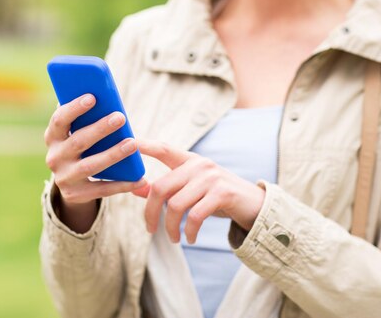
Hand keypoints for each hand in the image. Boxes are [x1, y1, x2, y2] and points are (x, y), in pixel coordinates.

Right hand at [44, 94, 146, 231]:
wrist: (72, 183)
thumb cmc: (81, 146)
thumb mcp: (77, 133)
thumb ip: (86, 119)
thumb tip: (107, 97)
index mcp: (53, 137)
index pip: (59, 120)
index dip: (74, 108)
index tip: (92, 97)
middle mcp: (54, 157)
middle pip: (78, 141)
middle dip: (100, 129)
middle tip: (121, 117)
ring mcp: (64, 177)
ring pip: (90, 165)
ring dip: (113, 154)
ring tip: (132, 144)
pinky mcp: (76, 195)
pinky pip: (102, 189)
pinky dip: (123, 184)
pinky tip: (140, 178)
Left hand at [137, 139, 264, 243]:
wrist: (253, 204)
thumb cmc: (217, 197)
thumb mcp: (191, 189)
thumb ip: (165, 188)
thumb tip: (135, 188)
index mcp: (189, 160)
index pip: (163, 149)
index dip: (145, 145)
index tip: (128, 142)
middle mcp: (199, 165)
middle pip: (161, 187)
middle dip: (150, 213)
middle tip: (150, 230)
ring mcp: (211, 178)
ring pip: (175, 205)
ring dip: (170, 227)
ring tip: (174, 238)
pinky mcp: (222, 193)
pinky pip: (195, 216)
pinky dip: (189, 231)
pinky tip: (190, 238)